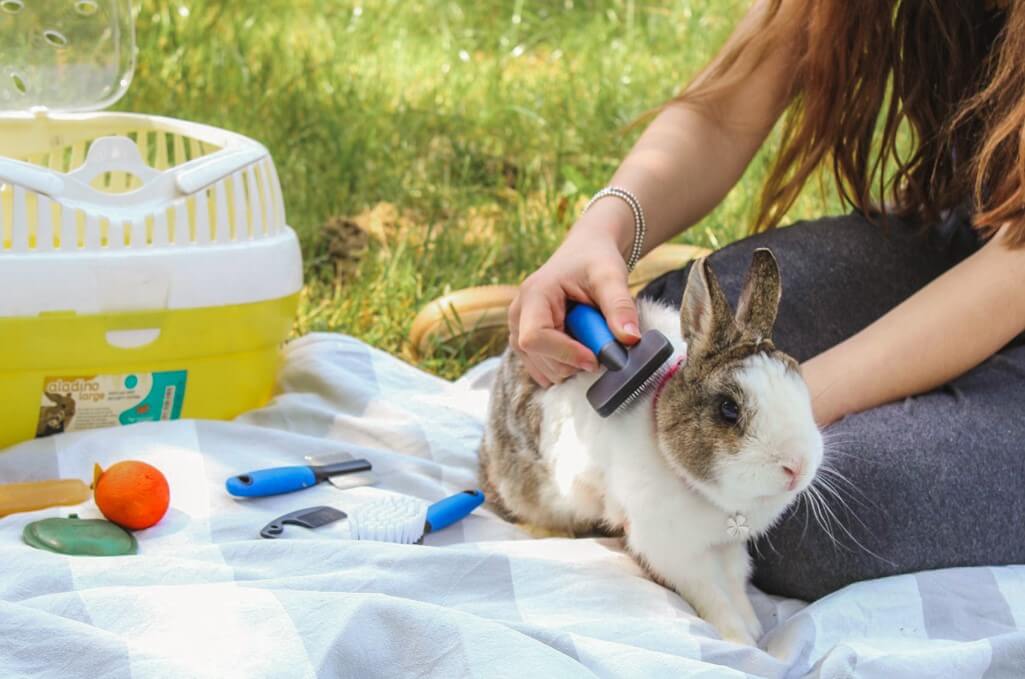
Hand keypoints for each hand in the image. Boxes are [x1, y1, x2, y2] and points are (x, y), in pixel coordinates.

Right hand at [509, 198, 642, 385]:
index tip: (596, 359)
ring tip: (590, 336)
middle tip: (601, 340)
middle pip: (540, 359)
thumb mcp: (611, 277)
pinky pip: (546, 371)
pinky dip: (568, 367)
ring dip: (573, 365)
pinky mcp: (526, 345)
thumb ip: (620, 306)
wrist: (586, 254)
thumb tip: (630, 339)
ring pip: (544, 370)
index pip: (535, 338)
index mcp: (533, 295)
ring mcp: (518, 332)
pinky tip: (581, 345)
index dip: (565, 353)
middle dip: (575, 361)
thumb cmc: (595, 260)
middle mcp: (518, 315)